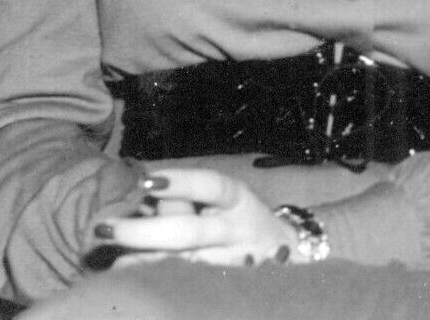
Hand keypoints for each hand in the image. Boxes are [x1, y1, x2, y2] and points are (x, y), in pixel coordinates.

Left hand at [90, 168, 300, 267]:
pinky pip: (179, 283)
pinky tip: (125, 273)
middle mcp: (234, 231)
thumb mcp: (226, 201)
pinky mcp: (217, 285)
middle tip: (105, 228)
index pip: (211, 186)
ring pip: (181, 264)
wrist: (285, 253)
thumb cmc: (241, 219)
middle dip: (144, 231)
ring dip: (140, 260)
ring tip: (109, 257)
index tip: (147, 182)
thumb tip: (139, 193)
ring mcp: (226, 264)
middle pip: (190, 233)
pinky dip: (149, 278)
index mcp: (237, 200)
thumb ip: (187, 198)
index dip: (180, 183)